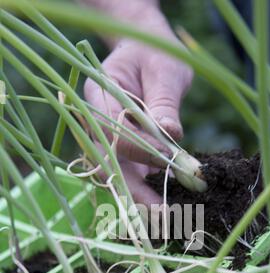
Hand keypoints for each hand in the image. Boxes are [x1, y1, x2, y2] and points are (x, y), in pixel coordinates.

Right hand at [84, 6, 192, 204]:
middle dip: (134, 191)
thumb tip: (170, 135)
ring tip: (164, 219)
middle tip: (161, 214)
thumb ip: (163, 103)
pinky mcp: (121, 151)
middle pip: (108, 163)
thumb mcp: (164, 70)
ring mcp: (106, 139)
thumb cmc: (154, 55)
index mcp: (98, 96)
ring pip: (116, 175)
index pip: (113, 131)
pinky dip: (146, 190)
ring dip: (139, 198)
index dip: (140, 148)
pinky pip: (129, 174)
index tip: (171, 156)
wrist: (145, 54)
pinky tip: (165, 205)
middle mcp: (96, 122)